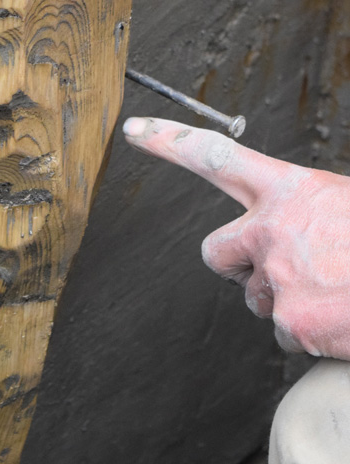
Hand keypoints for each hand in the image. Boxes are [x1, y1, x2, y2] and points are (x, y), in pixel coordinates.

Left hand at [123, 116, 349, 359]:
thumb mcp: (341, 203)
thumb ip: (302, 211)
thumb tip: (284, 232)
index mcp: (290, 189)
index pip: (215, 156)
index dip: (170, 141)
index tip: (134, 132)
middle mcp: (272, 230)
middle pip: (215, 251)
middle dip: (236, 262)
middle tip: (281, 265)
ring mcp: (278, 278)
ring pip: (255, 297)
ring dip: (286, 297)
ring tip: (333, 288)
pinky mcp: (290, 322)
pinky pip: (282, 331)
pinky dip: (308, 330)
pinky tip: (340, 315)